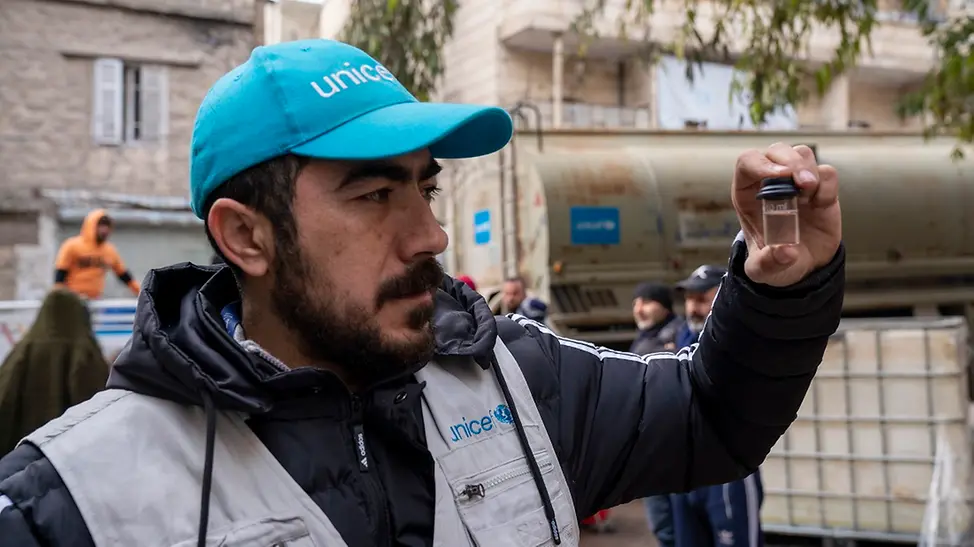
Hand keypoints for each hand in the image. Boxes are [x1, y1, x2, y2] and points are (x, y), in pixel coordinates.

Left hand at [733, 143, 840, 287]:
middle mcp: (771, 183)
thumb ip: (767, 264)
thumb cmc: (775, 262)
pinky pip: (827, 173)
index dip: (760, 164)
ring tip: (809, 192)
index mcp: (748, 195)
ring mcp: (797, 183)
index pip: (747, 163)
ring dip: (808, 168)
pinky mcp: (821, 190)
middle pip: (776, 150)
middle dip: (789, 161)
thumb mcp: (763, 271)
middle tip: (801, 183)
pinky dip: (827, 184)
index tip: (779, 176)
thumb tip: (786, 252)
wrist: (803, 268)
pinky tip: (821, 203)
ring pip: (802, 154)